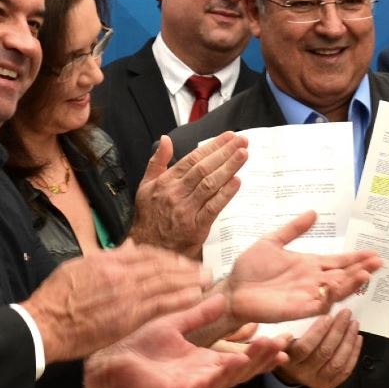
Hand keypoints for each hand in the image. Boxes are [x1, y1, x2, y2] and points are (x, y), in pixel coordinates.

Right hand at [23, 247, 209, 363]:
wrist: (46, 324)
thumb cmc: (55, 298)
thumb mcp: (78, 266)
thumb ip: (107, 257)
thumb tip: (128, 247)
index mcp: (108, 260)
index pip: (146, 253)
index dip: (167, 257)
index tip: (180, 261)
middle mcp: (121, 273)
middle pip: (161, 266)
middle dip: (185, 267)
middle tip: (203, 268)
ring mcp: (126, 295)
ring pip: (165, 283)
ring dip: (189, 281)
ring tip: (206, 280)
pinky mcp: (129, 316)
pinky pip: (161, 305)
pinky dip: (180, 299)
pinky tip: (195, 297)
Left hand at [82, 294, 289, 387]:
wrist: (108, 358)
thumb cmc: (138, 342)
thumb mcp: (176, 322)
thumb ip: (200, 314)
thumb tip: (224, 298)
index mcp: (202, 360)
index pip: (238, 356)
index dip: (259, 349)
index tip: (280, 337)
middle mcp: (203, 375)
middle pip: (242, 370)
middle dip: (264, 358)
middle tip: (285, 345)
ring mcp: (194, 386)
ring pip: (231, 379)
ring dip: (252, 365)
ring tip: (272, 352)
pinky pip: (210, 385)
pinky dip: (227, 375)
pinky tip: (240, 363)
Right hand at [130, 133, 247, 256]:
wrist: (147, 250)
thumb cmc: (148, 218)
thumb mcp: (145, 187)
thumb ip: (157, 162)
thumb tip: (165, 140)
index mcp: (165, 182)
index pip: (193, 158)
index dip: (213, 146)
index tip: (229, 137)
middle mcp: (175, 193)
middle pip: (204, 168)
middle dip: (225, 152)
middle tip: (242, 141)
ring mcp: (185, 210)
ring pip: (210, 184)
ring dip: (228, 168)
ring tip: (243, 155)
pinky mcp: (195, 228)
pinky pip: (212, 207)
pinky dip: (225, 194)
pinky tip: (237, 182)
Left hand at [223, 212, 381, 324]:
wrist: (232, 289)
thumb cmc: (250, 269)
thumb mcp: (272, 241)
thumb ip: (293, 229)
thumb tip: (314, 212)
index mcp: (308, 265)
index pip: (338, 261)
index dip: (355, 258)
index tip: (373, 252)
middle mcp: (312, 281)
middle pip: (343, 275)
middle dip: (360, 269)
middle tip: (378, 261)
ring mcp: (307, 295)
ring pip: (336, 290)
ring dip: (351, 282)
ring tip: (366, 273)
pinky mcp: (297, 309)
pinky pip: (319, 305)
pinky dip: (330, 298)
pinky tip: (339, 288)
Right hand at [272, 311, 361, 387]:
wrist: (292, 371)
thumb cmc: (289, 348)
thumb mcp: (283, 339)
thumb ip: (290, 331)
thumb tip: (304, 320)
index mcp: (289, 360)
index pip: (304, 347)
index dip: (318, 332)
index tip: (328, 316)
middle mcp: (303, 373)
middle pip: (324, 353)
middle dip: (338, 331)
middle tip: (346, 314)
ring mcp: (318, 381)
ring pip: (337, 362)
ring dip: (348, 341)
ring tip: (354, 324)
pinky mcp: (329, 384)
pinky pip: (345, 371)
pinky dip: (354, 353)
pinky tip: (357, 338)